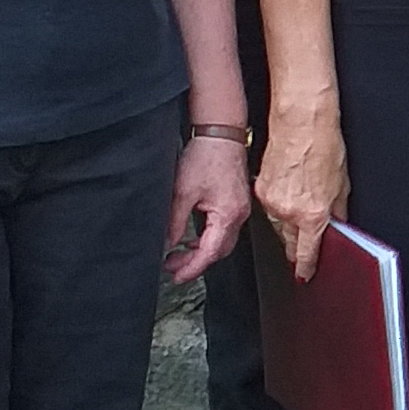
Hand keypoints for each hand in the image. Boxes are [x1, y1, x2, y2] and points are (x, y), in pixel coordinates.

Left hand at [166, 135, 250, 282]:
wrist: (222, 133)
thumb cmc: (207, 156)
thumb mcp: (183, 192)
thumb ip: (175, 221)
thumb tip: (169, 242)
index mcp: (228, 215)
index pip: (210, 252)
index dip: (192, 268)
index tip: (176, 276)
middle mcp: (239, 215)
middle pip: (218, 251)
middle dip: (195, 262)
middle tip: (171, 266)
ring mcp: (239, 209)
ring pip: (221, 242)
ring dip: (200, 251)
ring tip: (177, 254)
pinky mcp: (235, 202)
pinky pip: (223, 229)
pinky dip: (207, 238)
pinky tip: (192, 238)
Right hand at [256, 118, 348, 279]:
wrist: (300, 123)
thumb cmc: (324, 146)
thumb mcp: (342, 184)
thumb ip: (338, 210)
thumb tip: (337, 224)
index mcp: (312, 215)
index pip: (307, 253)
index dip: (306, 268)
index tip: (305, 275)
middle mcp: (289, 212)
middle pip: (290, 242)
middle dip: (297, 249)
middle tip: (302, 252)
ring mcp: (271, 202)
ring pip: (279, 226)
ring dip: (289, 227)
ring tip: (299, 216)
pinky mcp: (260, 190)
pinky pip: (270, 209)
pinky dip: (279, 209)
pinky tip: (289, 198)